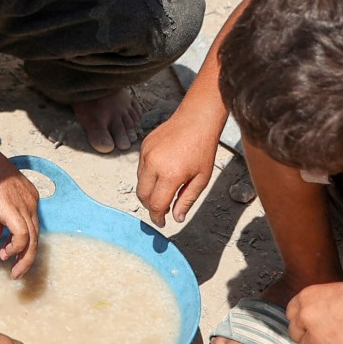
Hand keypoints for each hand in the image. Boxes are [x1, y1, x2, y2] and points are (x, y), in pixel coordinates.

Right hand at [0, 144, 39, 276]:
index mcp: (29, 198)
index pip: (31, 226)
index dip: (23, 244)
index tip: (9, 253)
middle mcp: (31, 202)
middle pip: (36, 236)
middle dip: (28, 257)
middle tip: (17, 272)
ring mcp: (24, 205)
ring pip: (32, 239)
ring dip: (24, 259)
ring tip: (14, 272)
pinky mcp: (13, 209)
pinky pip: (22, 235)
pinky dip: (16, 248)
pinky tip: (6, 253)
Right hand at [136, 109, 222, 223]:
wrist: (196, 120)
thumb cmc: (202, 150)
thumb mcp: (201, 179)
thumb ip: (186, 200)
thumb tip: (176, 218)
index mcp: (170, 176)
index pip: (156, 204)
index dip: (158, 217)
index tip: (162, 223)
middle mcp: (153, 165)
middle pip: (143, 196)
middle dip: (150, 206)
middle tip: (161, 210)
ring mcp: (146, 154)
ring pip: (140, 182)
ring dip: (149, 191)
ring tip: (164, 190)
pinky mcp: (143, 146)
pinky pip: (141, 168)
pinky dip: (148, 176)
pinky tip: (162, 172)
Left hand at [286, 282, 342, 343]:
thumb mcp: (332, 292)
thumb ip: (317, 304)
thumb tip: (314, 316)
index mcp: (305, 297)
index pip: (291, 314)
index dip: (301, 323)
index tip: (309, 327)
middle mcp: (304, 315)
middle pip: (295, 334)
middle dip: (308, 338)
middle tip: (324, 337)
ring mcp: (313, 334)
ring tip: (337, 343)